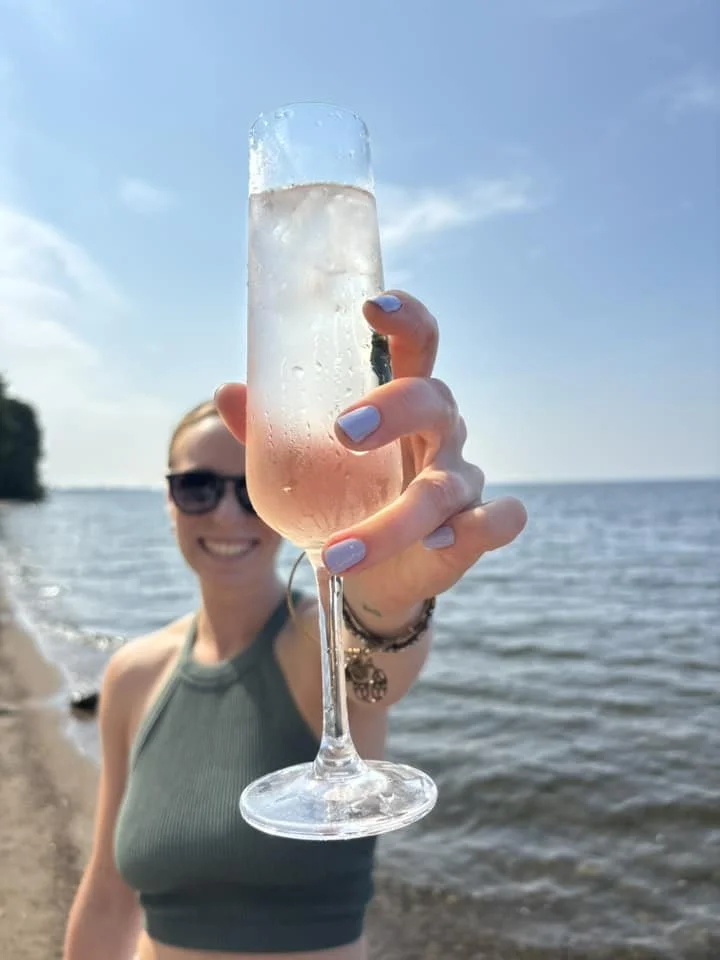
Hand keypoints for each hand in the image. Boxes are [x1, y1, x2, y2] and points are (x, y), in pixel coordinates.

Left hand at [216, 291, 526, 616]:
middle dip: (393, 408)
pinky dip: (478, 527)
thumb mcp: (307, 463)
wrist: (375, 575)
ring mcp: (462, 479)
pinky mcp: (476, 526)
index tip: (372, 306)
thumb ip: (271, 430)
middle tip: (344, 433)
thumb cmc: (346, 498)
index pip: (416, 343)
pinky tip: (438, 542)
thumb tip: (226, 391)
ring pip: (446, 484)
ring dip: (395, 518)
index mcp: (402, 401)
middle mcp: (439, 432)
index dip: (404, 318)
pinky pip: (501, 518)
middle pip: (432, 398)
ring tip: (337, 551)